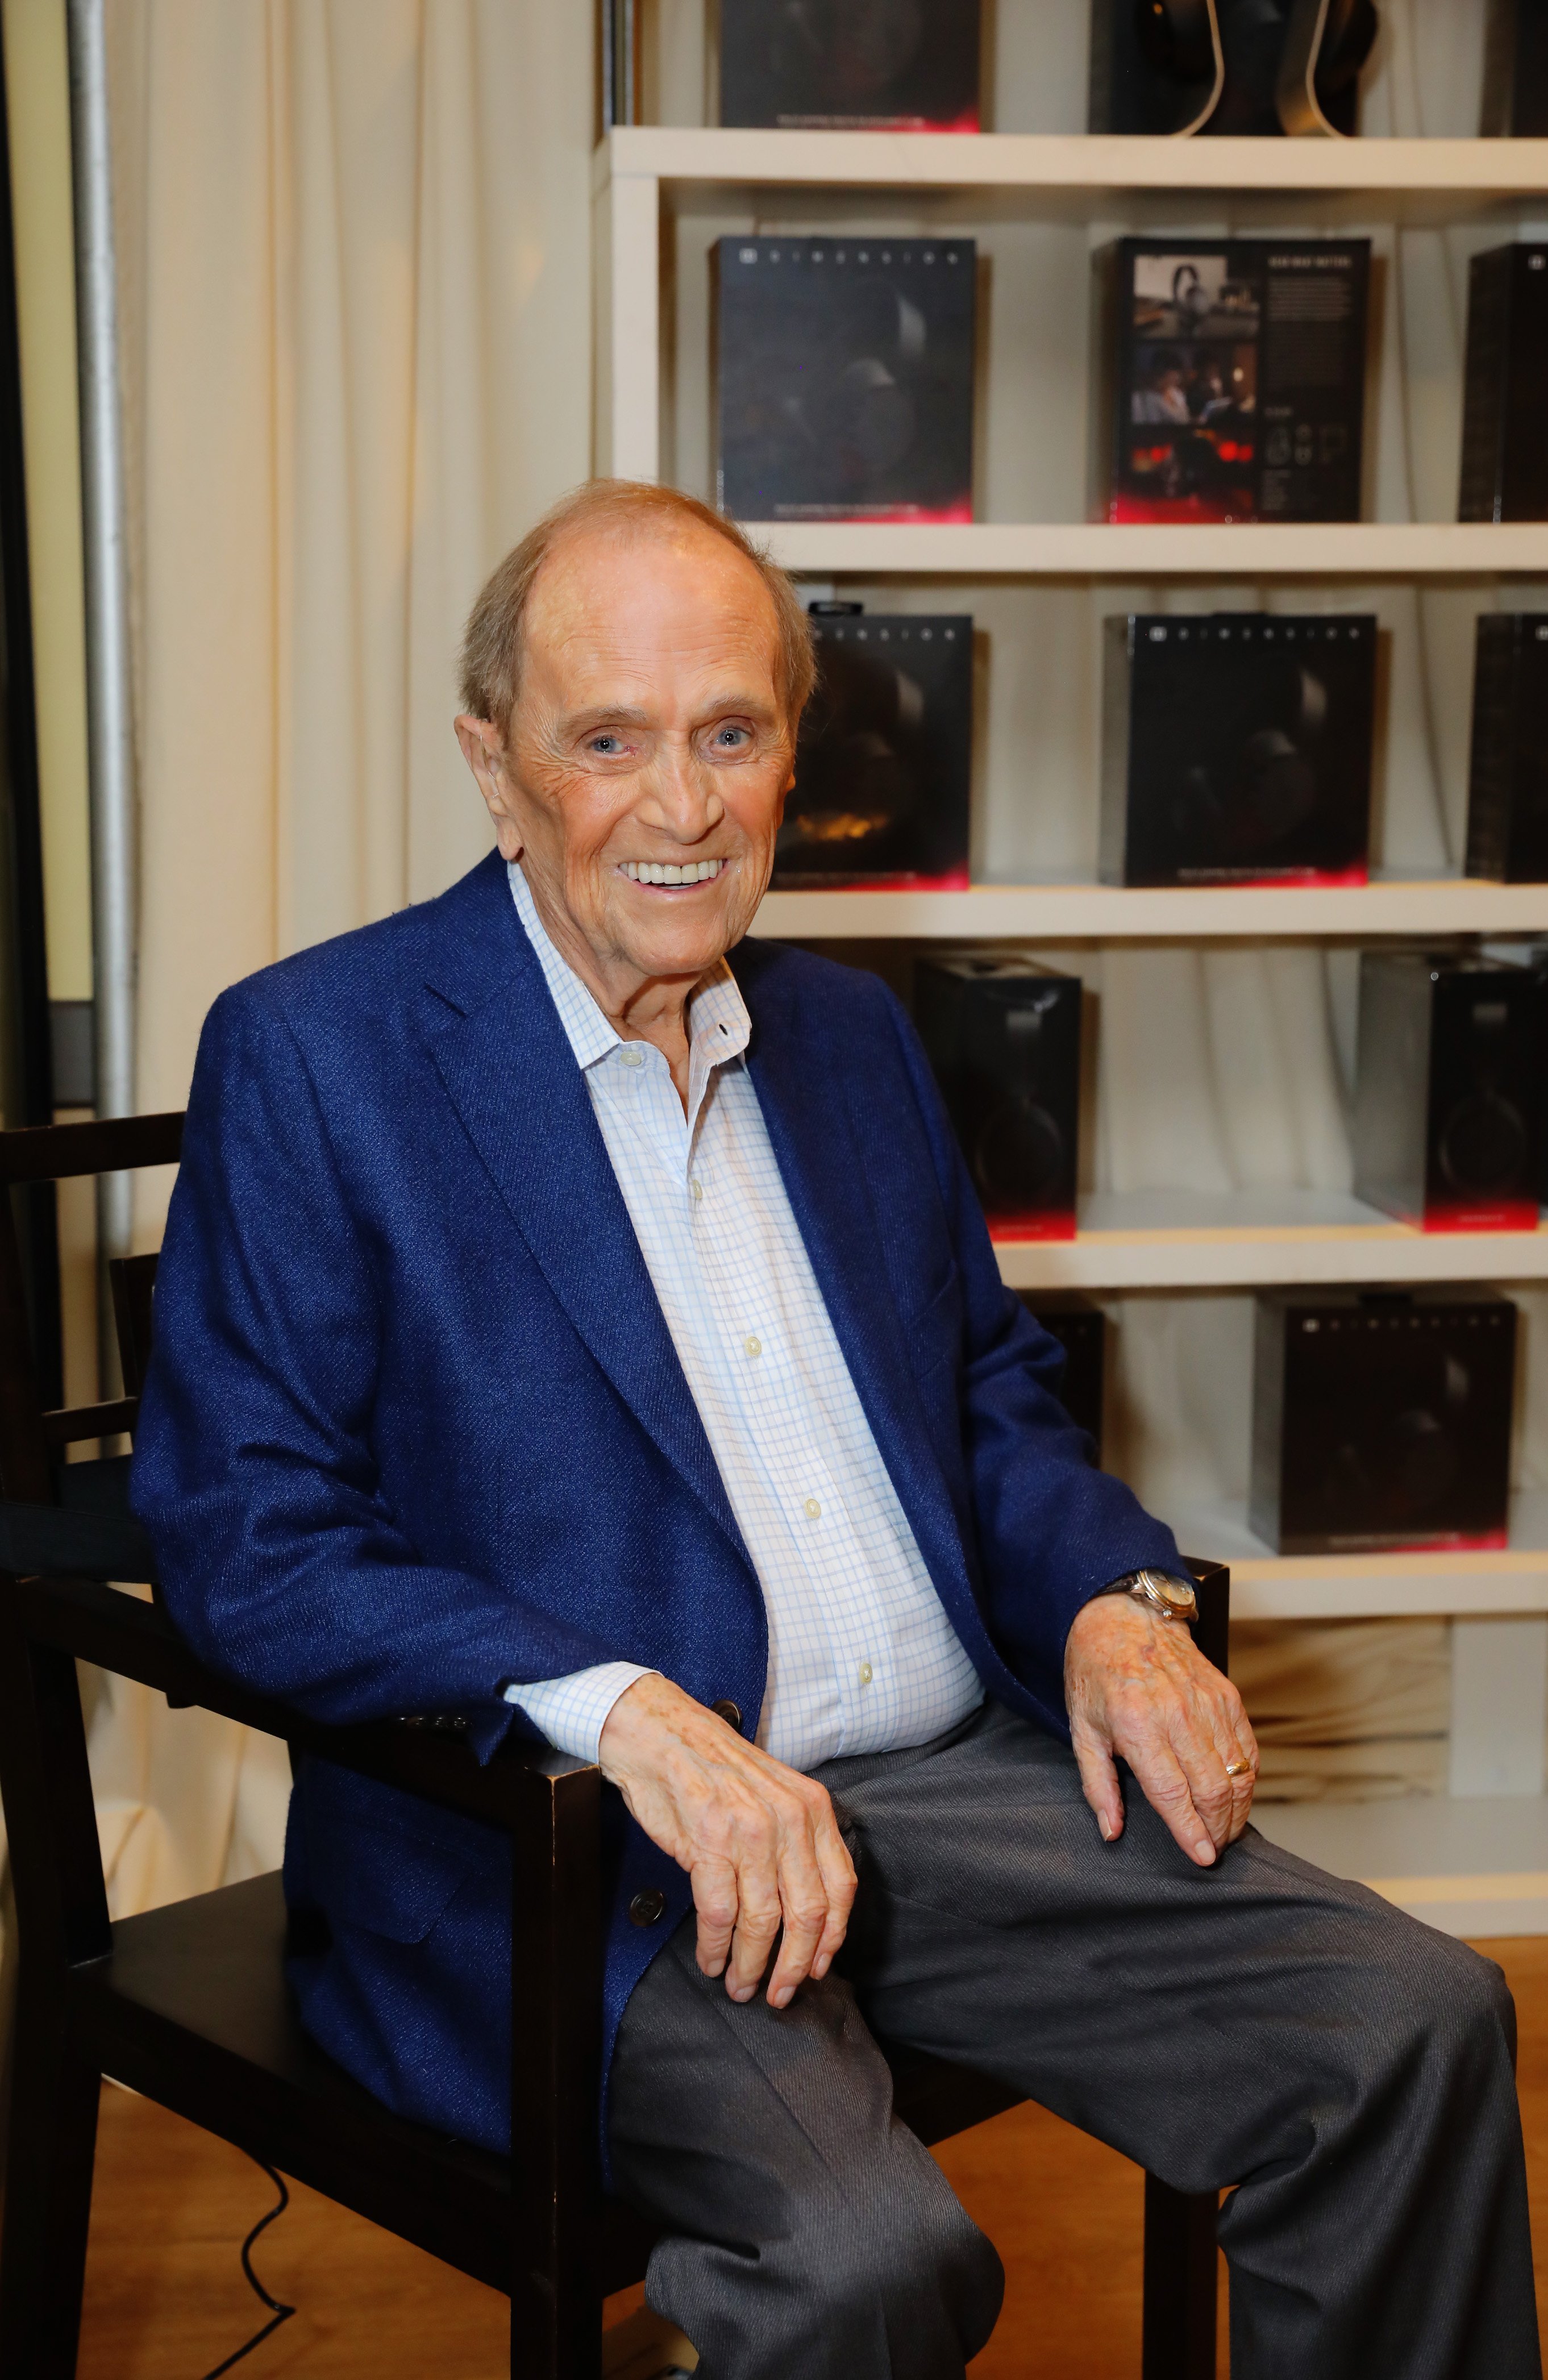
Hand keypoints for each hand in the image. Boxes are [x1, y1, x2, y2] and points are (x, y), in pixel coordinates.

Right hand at [598, 1673, 856, 2008]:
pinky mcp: (708, 1840)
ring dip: (751, 1965)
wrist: (661, 1734)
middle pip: (807, 1914)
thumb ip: (796, 1846)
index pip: (841, 1887)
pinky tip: (710, 1959)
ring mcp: (749, 1829)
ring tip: (738, 1984)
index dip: (830, 1939)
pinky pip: (719, 1913)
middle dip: (793, 1966)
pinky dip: (715, 1947)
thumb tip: (803, 1918)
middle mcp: (789, 1819)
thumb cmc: (715, 1771)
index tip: (816, 1969)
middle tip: (777, 1994)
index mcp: (812, 1808)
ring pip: (763, 1921)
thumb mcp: (775, 1796)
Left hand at [1064, 1594, 1258, 1866]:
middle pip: (1213, 1788)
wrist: (1122, 1618)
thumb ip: (1097, 1785)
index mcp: (1137, 1725)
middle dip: (1218, 1829)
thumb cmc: (1096, 1674)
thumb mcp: (1081, 1730)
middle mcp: (1177, 1714)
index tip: (1203, 1858)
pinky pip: (1248, 1748)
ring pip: (1238, 1772)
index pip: (1172, 1792)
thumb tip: (1111, 1830)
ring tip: (1226, 1830)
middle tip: (1214, 1849)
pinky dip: (1248, 1778)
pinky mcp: (1227, 1695)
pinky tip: (1237, 1796)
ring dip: (1237, 1809)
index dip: (1190, 1831)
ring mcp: (1207, 1703)